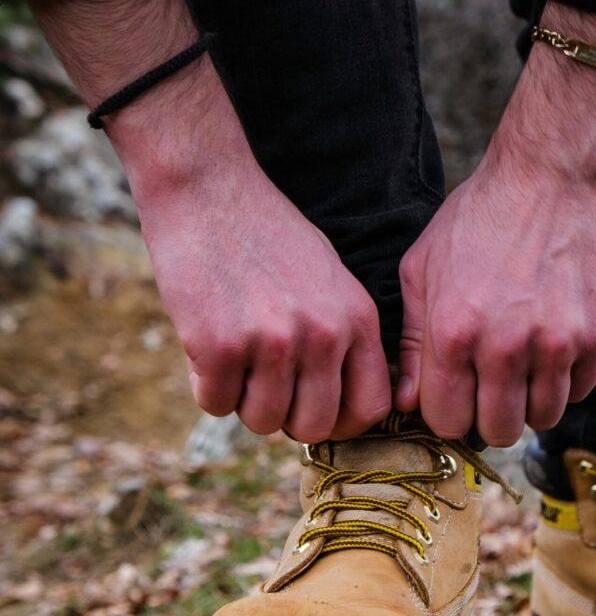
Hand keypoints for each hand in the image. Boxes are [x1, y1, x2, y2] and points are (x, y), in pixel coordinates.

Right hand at [139, 162, 391, 441]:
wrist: (207, 188)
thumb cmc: (266, 234)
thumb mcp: (328, 279)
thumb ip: (341, 338)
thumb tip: (337, 406)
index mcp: (357, 319)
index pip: (370, 408)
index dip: (340, 421)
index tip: (313, 410)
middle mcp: (323, 334)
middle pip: (314, 427)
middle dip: (285, 418)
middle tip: (263, 384)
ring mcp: (274, 342)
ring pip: (262, 421)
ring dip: (242, 401)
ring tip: (234, 357)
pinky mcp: (221, 347)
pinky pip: (215, 404)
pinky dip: (205, 385)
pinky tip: (205, 347)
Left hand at [395, 0, 595, 446]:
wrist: (549, 178)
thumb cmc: (476, 221)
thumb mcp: (422, 271)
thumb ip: (411, 343)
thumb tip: (405, 402)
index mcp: (454, 333)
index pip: (448, 421)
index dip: (449, 413)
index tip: (457, 394)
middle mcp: (505, 346)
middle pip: (498, 430)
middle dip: (490, 415)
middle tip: (492, 386)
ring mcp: (556, 343)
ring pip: (543, 418)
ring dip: (530, 402)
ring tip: (524, 368)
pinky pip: (579, 391)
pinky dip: (565, 381)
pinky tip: (553, 348)